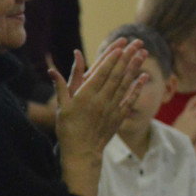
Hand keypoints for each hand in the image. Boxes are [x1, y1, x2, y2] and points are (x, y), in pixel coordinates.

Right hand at [51, 41, 147, 157]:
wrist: (82, 152)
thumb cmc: (68, 128)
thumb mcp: (62, 106)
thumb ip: (60, 86)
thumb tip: (51, 70)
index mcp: (86, 96)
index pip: (101, 73)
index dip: (111, 59)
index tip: (119, 46)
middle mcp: (101, 100)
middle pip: (116, 75)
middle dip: (126, 57)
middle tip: (135, 43)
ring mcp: (112, 108)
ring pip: (125, 84)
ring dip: (134, 67)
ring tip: (142, 54)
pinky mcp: (119, 116)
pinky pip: (130, 99)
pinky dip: (138, 87)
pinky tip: (144, 76)